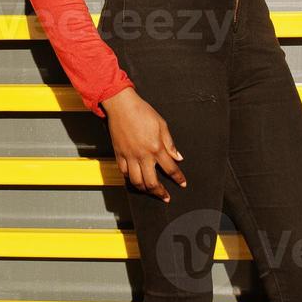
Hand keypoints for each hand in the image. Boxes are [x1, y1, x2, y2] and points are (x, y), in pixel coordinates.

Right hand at [101, 87, 186, 201]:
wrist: (121, 105)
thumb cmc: (141, 111)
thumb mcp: (161, 124)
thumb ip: (170, 143)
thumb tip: (178, 157)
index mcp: (156, 147)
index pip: (171, 169)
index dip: (178, 178)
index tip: (182, 183)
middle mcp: (142, 155)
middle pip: (152, 182)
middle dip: (160, 193)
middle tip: (165, 197)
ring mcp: (129, 156)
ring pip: (136, 182)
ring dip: (145, 190)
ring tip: (150, 191)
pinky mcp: (119, 154)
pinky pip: (124, 173)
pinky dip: (130, 179)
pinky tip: (135, 179)